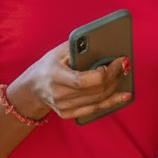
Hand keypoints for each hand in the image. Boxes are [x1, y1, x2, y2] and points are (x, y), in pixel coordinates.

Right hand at [10, 42, 130, 121]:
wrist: (32, 88)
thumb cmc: (48, 66)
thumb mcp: (57, 52)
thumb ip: (77, 47)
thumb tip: (104, 43)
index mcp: (55, 76)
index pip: (84, 80)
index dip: (105, 73)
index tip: (118, 61)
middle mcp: (58, 95)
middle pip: (96, 90)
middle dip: (115, 77)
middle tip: (125, 65)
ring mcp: (63, 107)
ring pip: (98, 100)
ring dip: (116, 88)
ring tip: (125, 76)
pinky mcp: (68, 114)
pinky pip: (94, 109)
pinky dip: (111, 102)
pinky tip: (123, 96)